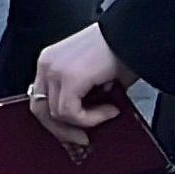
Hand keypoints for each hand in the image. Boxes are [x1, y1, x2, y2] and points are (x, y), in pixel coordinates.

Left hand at [29, 23, 135, 149]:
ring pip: (56, 114)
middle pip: (39, 109)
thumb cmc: (121, 52)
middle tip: (83, 139)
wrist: (134, 35)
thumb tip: (85, 120)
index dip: (54, 120)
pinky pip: (70, 112)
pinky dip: (91, 118)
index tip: (73, 132)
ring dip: (85, 122)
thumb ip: (84, 94)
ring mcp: (54, 69)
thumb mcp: (95, 77)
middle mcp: (46, 64)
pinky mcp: (69, 77)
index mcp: (50, 61)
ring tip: (109, 112)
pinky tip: (110, 109)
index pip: (40, 98)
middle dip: (62, 130)